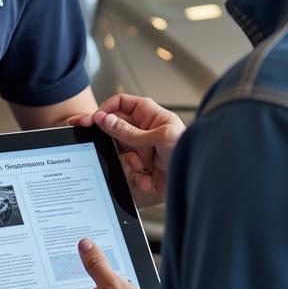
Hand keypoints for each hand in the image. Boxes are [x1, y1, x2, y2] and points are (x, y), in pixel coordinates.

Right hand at [70, 94, 184, 207]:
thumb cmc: (188, 152)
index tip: (94, 119)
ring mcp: (142, 149)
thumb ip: (128, 131)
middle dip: (110, 139)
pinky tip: (149, 178)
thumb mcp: (159, 138)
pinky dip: (137, 176)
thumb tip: (105, 119)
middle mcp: (144, 130)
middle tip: (90, 137)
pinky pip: (128, 170)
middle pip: (115, 128)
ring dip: (129, 161)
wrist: (197, 185)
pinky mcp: (142, 168)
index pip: (121, 103)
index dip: (105, 109)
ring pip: (120, 152)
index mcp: (150, 115)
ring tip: (142, 166)